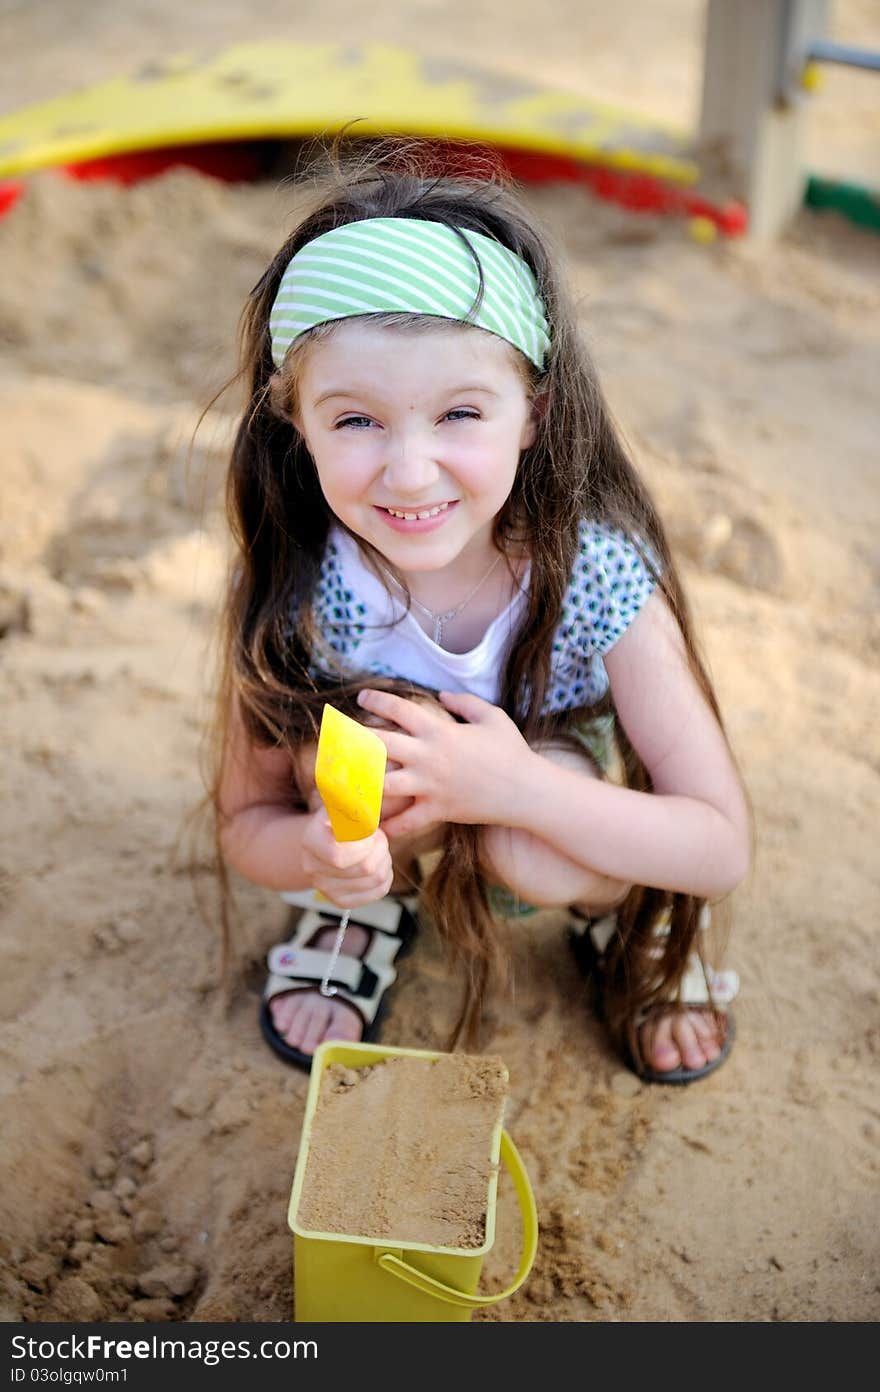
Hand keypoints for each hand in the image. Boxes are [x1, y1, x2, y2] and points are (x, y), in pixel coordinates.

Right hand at [300, 806, 393, 907]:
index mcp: (310, 841)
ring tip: (377, 848)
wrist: (332, 838)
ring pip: (375, 879)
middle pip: (364, 868)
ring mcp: (325, 888)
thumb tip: (363, 800)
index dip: (365, 844)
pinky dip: (386, 875)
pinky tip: (377, 863)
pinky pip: (379, 891)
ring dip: (385, 859)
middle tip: (378, 836)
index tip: (371, 830)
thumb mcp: (346, 803)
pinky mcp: (341, 900)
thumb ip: (354, 801)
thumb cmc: (344, 817)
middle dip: (381, 848)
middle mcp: (312, 868)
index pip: (340, 857)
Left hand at [355, 688, 533, 838]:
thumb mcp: (492, 717)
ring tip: (342, 783)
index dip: (377, 701)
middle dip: (354, 741)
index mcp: (440, 731)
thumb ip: (464, 703)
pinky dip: (389, 825)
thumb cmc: (512, 751)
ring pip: (384, 786)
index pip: (399, 710)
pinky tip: (374, 825)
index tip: (362, 698)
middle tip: (336, 740)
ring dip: (362, 785)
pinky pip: (406, 821)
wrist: (526, 791)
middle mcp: (429, 757)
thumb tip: (442, 695)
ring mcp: (431, 786)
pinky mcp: (438, 810)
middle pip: (379, 746)